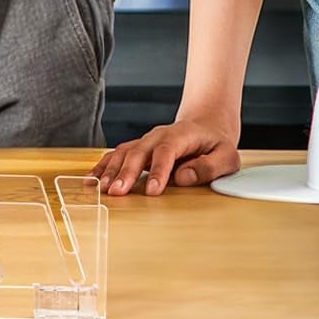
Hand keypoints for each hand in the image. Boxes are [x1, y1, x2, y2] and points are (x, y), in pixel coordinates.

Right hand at [92, 117, 240, 195]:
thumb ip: (209, 167)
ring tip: (102, 189)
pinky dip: (103, 166)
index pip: (167, 151)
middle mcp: (159, 135)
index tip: (152, 191)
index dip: (158, 170)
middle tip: (118, 192)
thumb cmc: (216, 145)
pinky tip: (92, 180)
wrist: (206, 125)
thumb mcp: (227, 157)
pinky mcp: (138, 149)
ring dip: (112, 170)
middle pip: (140, 151)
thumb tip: (184, 177)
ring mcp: (146, 141)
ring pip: (124, 152)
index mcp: (182, 135)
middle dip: (127, 172)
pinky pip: (117, 155)